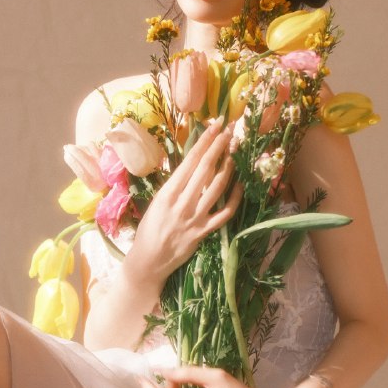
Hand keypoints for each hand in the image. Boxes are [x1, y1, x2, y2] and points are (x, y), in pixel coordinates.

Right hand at [127, 119, 242, 288]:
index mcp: (167, 193)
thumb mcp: (157, 202)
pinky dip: (234, 198)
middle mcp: (181, 204)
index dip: (204, 142)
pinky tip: (240, 184)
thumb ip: (175, 186)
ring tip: (233, 153)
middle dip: (218, 148)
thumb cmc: (150, 229)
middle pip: (204, 170)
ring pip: (216, 189)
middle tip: (229, 131)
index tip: (214, 127)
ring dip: (227, 169)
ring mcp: (194, 218)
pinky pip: (224, 214)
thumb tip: (193, 165)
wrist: (148, 261)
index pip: (189, 162)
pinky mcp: (204, 233)